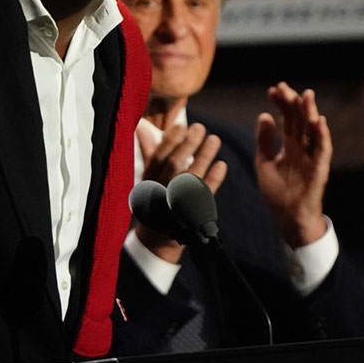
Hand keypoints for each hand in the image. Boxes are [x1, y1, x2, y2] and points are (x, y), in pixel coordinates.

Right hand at [134, 121, 227, 263]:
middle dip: (187, 146)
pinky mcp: (193, 212)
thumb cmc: (156, 196)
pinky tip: (222, 165)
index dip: (169, 142)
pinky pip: (204, 196)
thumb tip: (142, 126)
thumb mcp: (149, 176)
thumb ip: (149, 151)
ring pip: (191, 178)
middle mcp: (162, 190)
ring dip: (203, 158)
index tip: (181, 125)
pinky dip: (213, 180)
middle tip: (200, 127)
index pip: (158, 157)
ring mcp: (178, 202)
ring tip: (215, 139)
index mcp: (150, 179)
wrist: (158, 236)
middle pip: (175, 166)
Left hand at [255, 82, 331, 247]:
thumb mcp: (264, 162)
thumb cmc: (278, 192)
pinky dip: (322, 136)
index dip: (281, 104)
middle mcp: (303, 148)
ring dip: (310, 113)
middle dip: (293, 103)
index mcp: (290, 145)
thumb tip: (264, 115)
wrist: (287, 218)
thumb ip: (264, 141)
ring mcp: (312, 157)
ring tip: (306, 95)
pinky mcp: (320, 169)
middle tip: (284, 87)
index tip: (272, 90)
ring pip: (313, 131)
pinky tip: (318, 121)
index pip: (287, 119)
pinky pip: (322, 150)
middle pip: (300, 120)